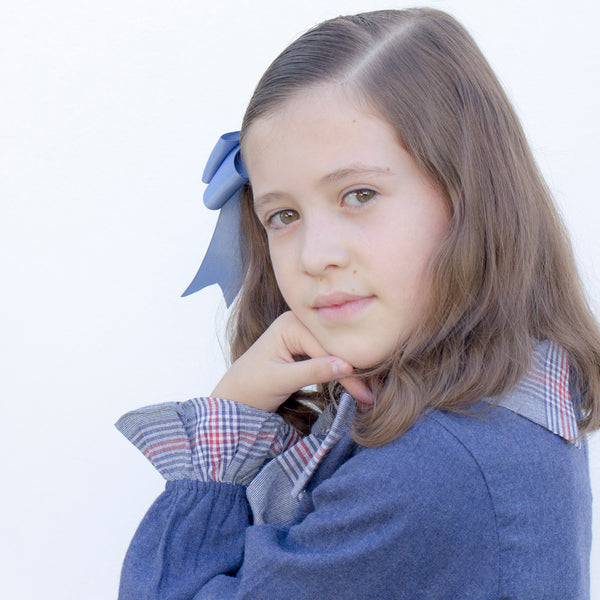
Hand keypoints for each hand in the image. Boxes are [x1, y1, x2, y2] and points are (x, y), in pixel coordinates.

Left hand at [211, 311, 372, 410]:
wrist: (234, 397)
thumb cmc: (250, 387)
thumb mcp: (281, 380)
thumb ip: (313, 372)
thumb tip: (348, 366)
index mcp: (290, 323)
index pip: (327, 346)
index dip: (348, 371)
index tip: (366, 394)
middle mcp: (298, 321)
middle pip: (334, 345)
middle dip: (353, 370)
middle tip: (371, 395)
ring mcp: (302, 331)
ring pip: (334, 350)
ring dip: (349, 371)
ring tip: (367, 392)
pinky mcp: (304, 344)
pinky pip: (328, 355)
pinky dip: (340, 370)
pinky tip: (354, 383)